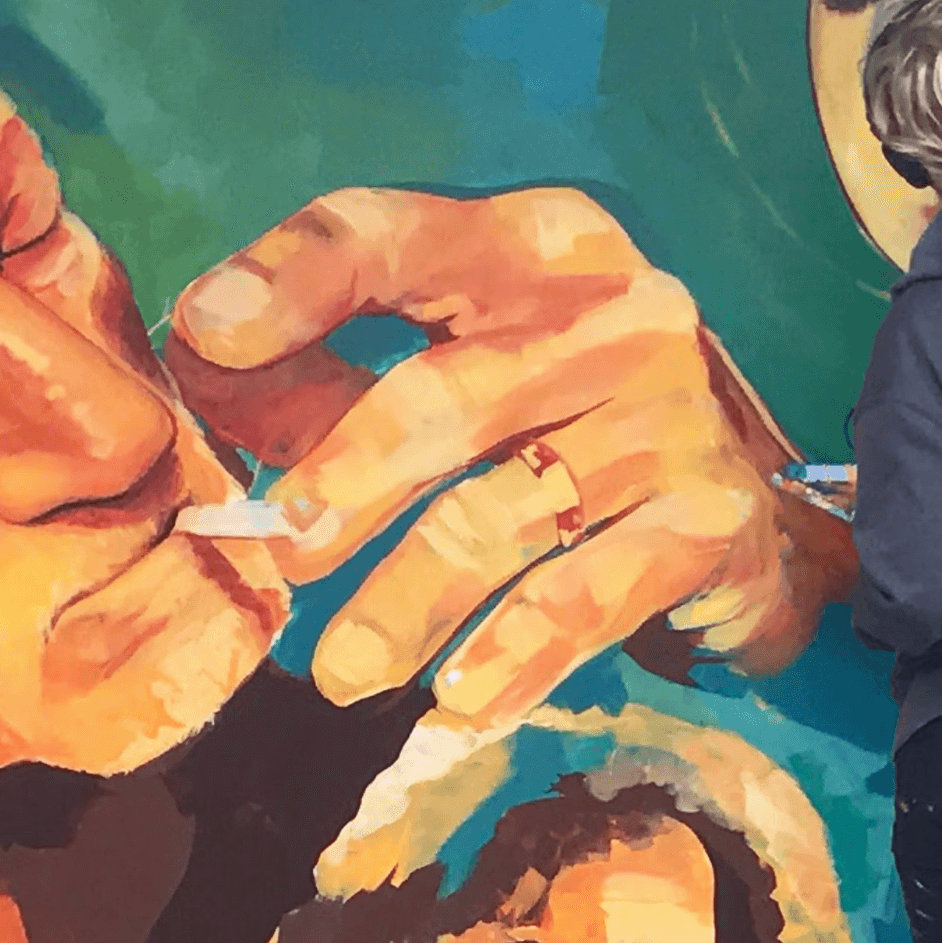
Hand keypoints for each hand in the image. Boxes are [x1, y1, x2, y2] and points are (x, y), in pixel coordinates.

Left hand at [164, 187, 840, 728]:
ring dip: (410, 601)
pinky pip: (588, 594)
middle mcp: (614, 310)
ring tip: (343, 673)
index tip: (203, 337)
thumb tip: (203, 370)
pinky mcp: (707, 518)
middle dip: (347, 480)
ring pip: (506, 512)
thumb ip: (321, 377)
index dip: (294, 283)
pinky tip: (458, 703)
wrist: (738, 512)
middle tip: (277, 553)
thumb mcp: (444, 372)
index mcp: (529, 245)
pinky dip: (515, 654)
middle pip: (449, 392)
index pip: (395, 238)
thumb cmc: (556, 426)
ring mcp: (671, 413)